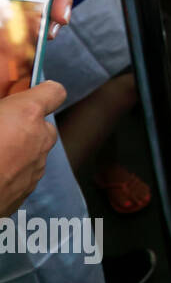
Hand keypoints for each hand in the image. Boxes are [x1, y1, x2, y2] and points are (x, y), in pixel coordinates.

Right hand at [0, 80, 65, 216]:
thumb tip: (1, 111)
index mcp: (26, 113)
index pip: (54, 92)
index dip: (43, 91)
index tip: (28, 93)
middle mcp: (39, 139)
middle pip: (43, 126)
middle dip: (25, 125)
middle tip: (0, 127)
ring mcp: (36, 168)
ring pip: (33, 152)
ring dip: (17, 149)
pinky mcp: (26, 191)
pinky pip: (23, 174)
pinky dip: (10, 171)